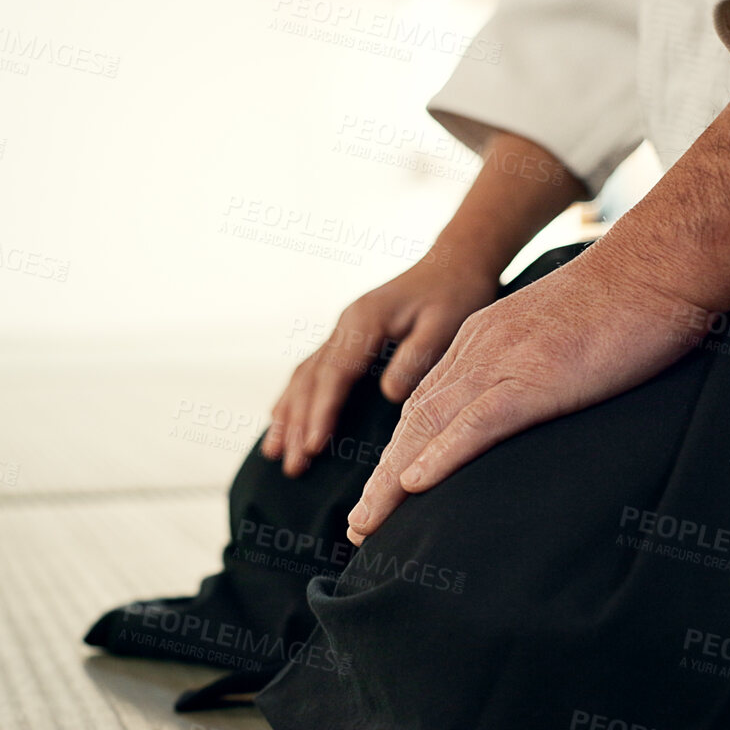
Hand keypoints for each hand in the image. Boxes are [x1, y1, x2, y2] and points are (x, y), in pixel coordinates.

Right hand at [261, 255, 498, 476]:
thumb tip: (388, 395)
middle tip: (292, 466)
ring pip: (303, 376)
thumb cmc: (455, 294)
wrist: (455, 263)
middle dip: (297, 425)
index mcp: (365, 321)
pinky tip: (282, 420)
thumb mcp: (445, 324)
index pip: (335, 374)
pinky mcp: (347, 338)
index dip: (322, 412)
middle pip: (310, 380)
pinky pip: (311, 371)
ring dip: (287, 416)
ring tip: (274, 454)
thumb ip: (416, 358)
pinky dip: (293, 398)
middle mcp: (345, 325)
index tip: (314, 446)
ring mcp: (342, 331)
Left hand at [345, 253, 707, 543]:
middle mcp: (479, 350)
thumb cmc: (629, 302)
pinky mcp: (535, 378)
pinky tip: (415, 486)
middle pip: (414, 421)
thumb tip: (542, 398)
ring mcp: (504, 362)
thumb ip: (541, 365)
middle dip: (382, 477)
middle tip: (359, 526)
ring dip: (392, 480)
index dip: (400, 452)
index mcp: (484, 338)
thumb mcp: (566, 335)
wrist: (657, 266)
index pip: (427, 403)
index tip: (385, 492)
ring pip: (429, 426)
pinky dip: (440, 456)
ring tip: (367, 524)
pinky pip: (476, 423)